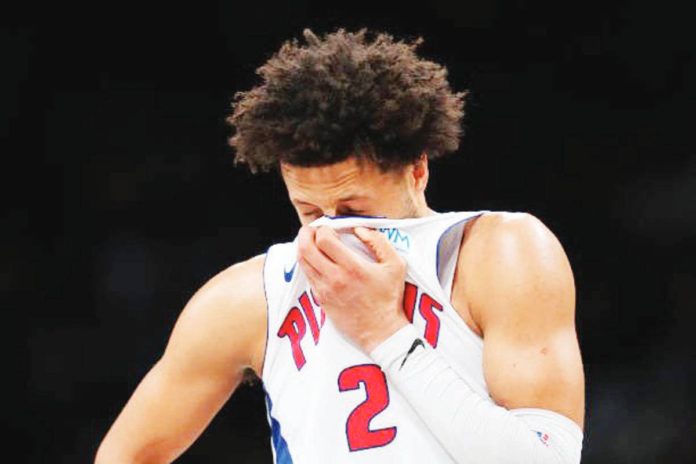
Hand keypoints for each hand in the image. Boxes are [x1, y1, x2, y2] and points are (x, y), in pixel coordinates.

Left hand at [297, 224, 408, 352]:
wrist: (381, 331)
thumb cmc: (389, 298)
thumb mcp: (395, 265)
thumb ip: (379, 242)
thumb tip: (359, 230)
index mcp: (352, 267)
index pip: (324, 239)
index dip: (323, 228)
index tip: (330, 226)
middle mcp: (334, 278)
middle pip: (306, 248)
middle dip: (306, 233)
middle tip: (312, 229)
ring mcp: (325, 290)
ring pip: (302, 262)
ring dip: (303, 247)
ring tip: (311, 241)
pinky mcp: (321, 300)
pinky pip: (307, 276)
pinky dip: (308, 263)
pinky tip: (316, 259)